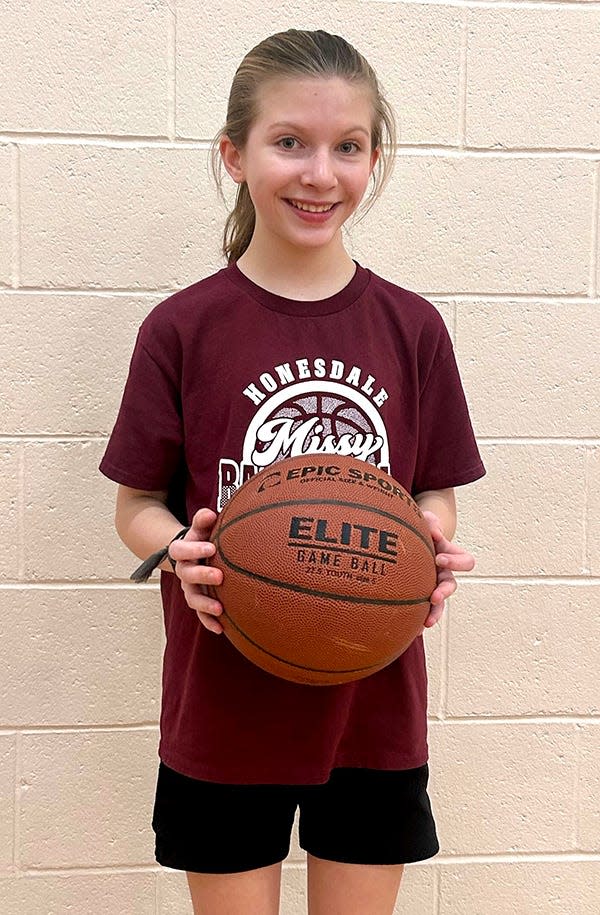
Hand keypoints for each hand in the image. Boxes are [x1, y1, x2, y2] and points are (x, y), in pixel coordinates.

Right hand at [168, 508, 223, 633]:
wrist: (191, 555)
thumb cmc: (201, 539)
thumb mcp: (200, 528)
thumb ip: (202, 521)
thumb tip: (209, 514)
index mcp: (182, 551)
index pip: (181, 550)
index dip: (194, 550)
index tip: (211, 548)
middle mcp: (183, 571)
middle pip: (187, 575)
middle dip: (202, 576)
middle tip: (220, 576)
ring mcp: (189, 588)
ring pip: (192, 598)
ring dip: (205, 604)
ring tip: (220, 608)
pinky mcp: (197, 600)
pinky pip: (200, 614)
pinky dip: (209, 622)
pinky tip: (221, 629)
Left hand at [421, 510, 474, 627]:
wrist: (409, 536)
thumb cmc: (420, 526)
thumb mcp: (425, 519)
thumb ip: (430, 521)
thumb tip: (432, 531)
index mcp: (450, 555)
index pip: (464, 561)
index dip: (455, 562)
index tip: (438, 558)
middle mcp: (444, 573)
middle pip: (451, 586)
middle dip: (444, 592)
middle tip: (434, 596)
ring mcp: (431, 584)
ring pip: (439, 603)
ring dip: (435, 612)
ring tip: (427, 622)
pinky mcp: (418, 592)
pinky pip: (422, 608)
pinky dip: (418, 618)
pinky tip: (410, 628)